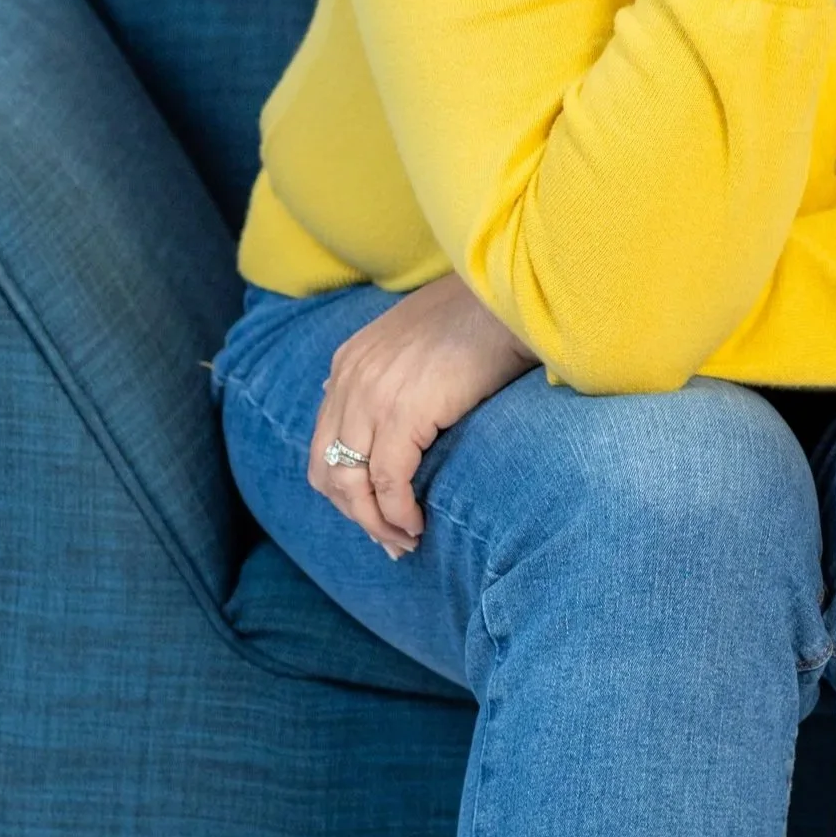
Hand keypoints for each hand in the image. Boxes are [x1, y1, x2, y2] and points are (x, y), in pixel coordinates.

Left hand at [308, 275, 531, 557]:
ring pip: (352, 484)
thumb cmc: (479, 319)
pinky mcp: (404, 413)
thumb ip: (388, 376)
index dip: (346, 490)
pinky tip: (417, 524)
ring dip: (375, 523)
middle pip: (327, 470)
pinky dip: (398, 512)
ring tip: (405, 540)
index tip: (376, 515)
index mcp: (348, 364)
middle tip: (389, 539)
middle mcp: (349, 380)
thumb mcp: (415, 342)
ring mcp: (372, 396)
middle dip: (355, 514)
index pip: (325, 444)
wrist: (511, 296)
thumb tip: (380, 424)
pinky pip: (388, 482)